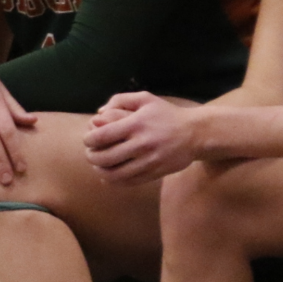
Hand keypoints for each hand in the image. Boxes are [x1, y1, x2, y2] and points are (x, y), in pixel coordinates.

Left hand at [82, 91, 200, 182]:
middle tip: (90, 154)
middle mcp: (141, 144)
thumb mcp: (145, 99)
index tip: (87, 140)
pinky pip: (129, 182)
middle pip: (105, 157)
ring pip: (115, 174)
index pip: (102, 136)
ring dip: (101, 171)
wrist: (195, 133)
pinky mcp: (155, 173)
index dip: (89, 140)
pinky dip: (115, 181)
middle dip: (91, 157)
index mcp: (136, 124)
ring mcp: (149, 160)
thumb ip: (120, 100)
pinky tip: (110, 176)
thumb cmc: (166, 114)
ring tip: (98, 166)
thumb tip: (98, 113)